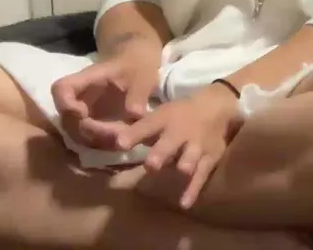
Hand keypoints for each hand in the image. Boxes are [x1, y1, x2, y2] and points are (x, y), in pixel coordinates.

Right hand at [51, 40, 161, 149]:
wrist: (138, 68)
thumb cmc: (138, 67)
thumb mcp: (143, 76)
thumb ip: (138, 94)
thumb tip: (135, 114)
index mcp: (86, 79)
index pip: (61, 89)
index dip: (64, 103)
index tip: (82, 114)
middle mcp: (78, 98)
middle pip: (68, 119)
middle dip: (88, 130)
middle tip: (115, 135)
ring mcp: (83, 113)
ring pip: (77, 133)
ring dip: (96, 141)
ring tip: (122, 142)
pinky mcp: (92, 125)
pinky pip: (90, 139)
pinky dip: (103, 144)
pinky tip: (122, 145)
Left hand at [115, 82, 241, 208]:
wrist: (218, 107)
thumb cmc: (180, 114)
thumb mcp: (159, 114)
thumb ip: (134, 128)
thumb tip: (94, 131)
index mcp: (164, 119)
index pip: (147, 125)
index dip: (134, 134)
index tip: (119, 144)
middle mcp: (180, 132)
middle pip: (170, 143)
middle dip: (161, 154)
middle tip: (151, 164)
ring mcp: (196, 145)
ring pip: (190, 157)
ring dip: (185, 164)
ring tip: (181, 171)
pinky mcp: (210, 157)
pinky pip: (202, 175)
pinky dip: (193, 189)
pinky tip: (185, 203)